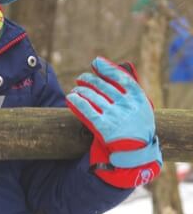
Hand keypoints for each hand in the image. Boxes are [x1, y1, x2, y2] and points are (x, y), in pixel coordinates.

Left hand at [67, 57, 162, 187]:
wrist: (135, 152)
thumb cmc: (136, 127)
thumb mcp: (141, 109)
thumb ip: (130, 93)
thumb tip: (112, 73)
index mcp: (139, 99)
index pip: (122, 78)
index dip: (108, 68)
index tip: (96, 62)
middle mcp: (127, 105)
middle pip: (104, 86)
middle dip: (90, 79)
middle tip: (82, 78)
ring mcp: (115, 115)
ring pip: (93, 96)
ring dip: (81, 89)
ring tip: (76, 88)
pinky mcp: (104, 126)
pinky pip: (87, 110)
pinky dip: (77, 101)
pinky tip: (71, 97)